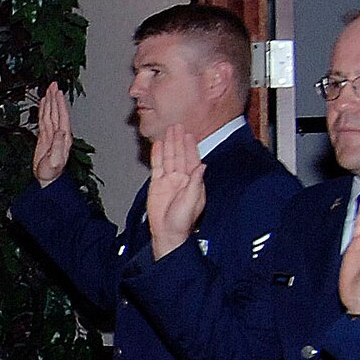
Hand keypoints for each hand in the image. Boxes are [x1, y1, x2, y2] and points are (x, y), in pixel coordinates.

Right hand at [32, 82, 72, 185]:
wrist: (46, 179)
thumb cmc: (51, 173)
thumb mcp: (56, 160)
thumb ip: (58, 146)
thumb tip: (60, 130)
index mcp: (63, 137)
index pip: (62, 116)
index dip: (60, 104)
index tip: (58, 92)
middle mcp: (59, 134)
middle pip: (56, 112)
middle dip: (55, 98)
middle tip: (53, 84)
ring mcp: (51, 134)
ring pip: (50, 114)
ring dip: (50, 101)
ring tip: (49, 89)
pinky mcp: (44, 137)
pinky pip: (44, 120)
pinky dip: (44, 110)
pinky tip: (43, 103)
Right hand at [146, 125, 206, 258]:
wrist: (167, 233)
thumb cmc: (182, 222)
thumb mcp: (193, 200)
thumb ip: (196, 182)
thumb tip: (202, 165)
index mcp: (192, 181)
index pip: (192, 159)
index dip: (190, 146)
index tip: (189, 134)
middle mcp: (181, 179)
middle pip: (180, 155)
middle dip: (179, 140)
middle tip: (178, 126)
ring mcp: (168, 181)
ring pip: (169, 158)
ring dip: (169, 144)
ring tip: (168, 131)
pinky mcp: (156, 185)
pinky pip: (157, 166)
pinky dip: (157, 155)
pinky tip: (158, 145)